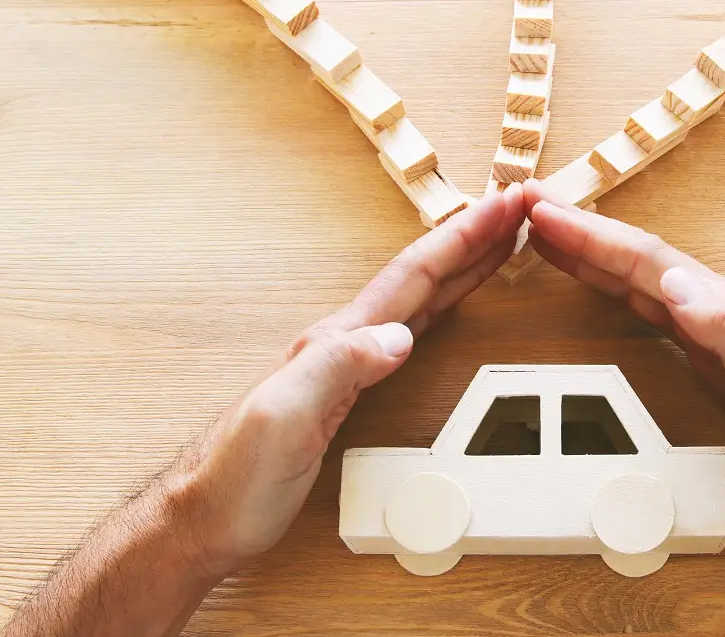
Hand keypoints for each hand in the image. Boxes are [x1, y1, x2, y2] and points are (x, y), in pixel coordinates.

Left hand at [168, 184, 525, 576]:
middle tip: (516, 209)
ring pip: (419, 301)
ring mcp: (347, 365)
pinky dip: (441, 309)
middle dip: (471, 240)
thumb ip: (337, 368)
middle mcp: (344, 342)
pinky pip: (411, 333)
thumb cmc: (238, 475)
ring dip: (462, 268)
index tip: (501, 207)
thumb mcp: (284, 417)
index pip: (412, 277)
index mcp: (336, 341)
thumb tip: (400, 335)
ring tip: (499, 243)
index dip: (461, 240)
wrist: (208, 516)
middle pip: (421, 278)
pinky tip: (452, 305)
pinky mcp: (350, 392)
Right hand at [521, 180, 724, 538]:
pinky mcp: (715, 366)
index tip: (543, 212)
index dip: (593, 237)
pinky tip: (604, 292)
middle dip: (583, 234)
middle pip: (639, 263)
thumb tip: (675, 282)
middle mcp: (723, 312)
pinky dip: (617, 295)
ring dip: (594, 259)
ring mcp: (719, 337)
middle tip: (529, 208)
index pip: (650, 262)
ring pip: (642, 285)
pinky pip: (651, 317)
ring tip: (549, 238)